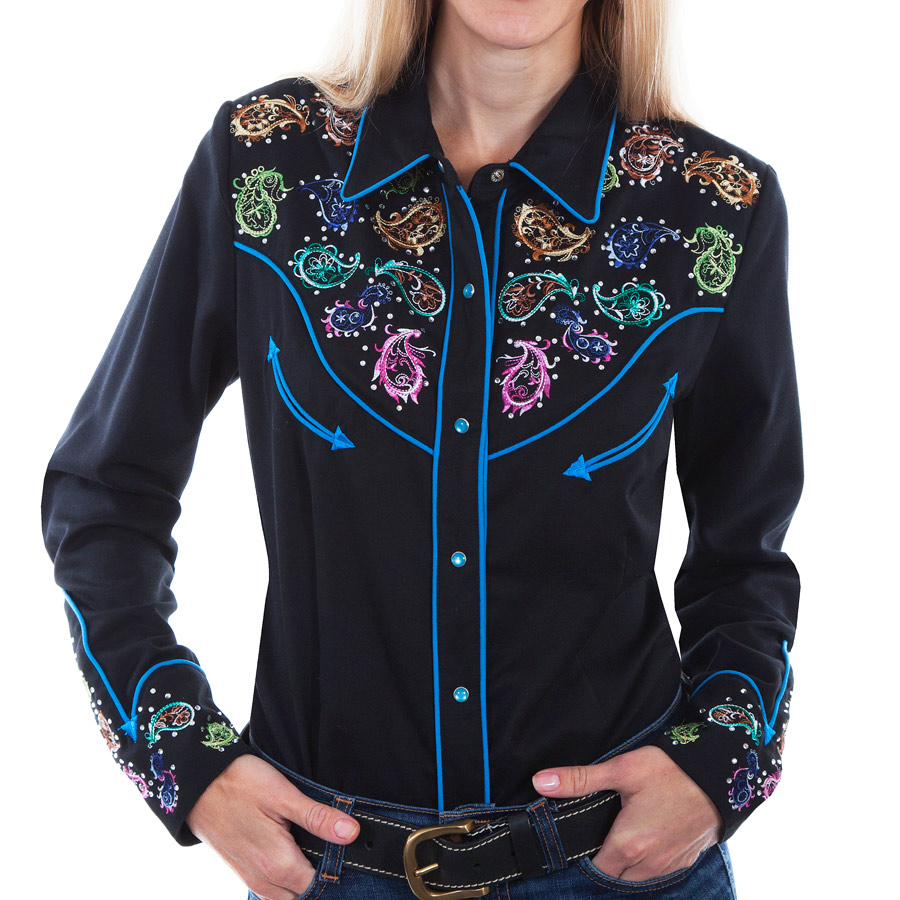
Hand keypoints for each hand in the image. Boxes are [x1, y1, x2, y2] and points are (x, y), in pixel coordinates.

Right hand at [186, 754, 359, 899]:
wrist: (197, 784)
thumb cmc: (239, 784)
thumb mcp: (283, 795)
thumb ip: (317, 817)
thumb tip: (351, 833)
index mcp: (278, 864)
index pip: (320, 885)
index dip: (337, 870)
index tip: (346, 849)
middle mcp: (263, 880)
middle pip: (304, 893)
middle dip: (320, 876)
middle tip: (332, 846)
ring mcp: (250, 878)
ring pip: (287, 895)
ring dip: (302, 878)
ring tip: (313, 848)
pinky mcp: (243, 871)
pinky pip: (271, 889)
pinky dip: (286, 878)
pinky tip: (293, 852)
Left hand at [532, 744, 723, 881]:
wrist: (718, 777)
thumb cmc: (670, 772)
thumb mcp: (621, 769)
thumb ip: (580, 779)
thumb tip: (541, 782)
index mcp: (627, 844)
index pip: (594, 869)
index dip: (585, 856)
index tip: (582, 839)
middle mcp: (648, 864)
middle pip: (614, 876)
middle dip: (605, 861)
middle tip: (601, 833)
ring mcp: (668, 867)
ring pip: (636, 879)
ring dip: (626, 864)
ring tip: (621, 834)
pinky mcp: (684, 863)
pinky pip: (657, 874)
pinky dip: (647, 863)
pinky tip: (645, 838)